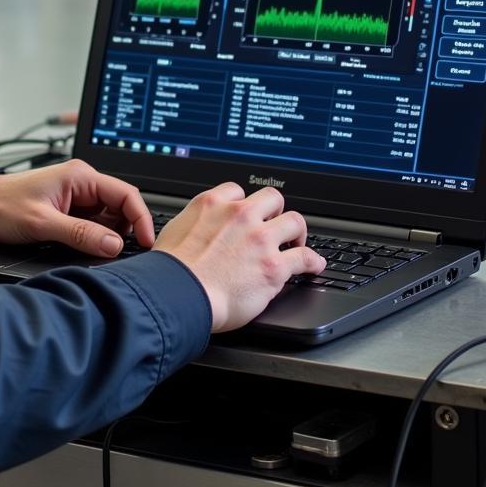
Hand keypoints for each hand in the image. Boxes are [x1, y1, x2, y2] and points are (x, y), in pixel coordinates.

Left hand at [0, 160, 155, 257]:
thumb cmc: (3, 206)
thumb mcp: (43, 223)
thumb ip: (80, 233)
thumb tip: (114, 245)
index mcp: (80, 176)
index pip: (125, 193)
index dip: (141, 218)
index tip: (147, 242)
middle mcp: (82, 183)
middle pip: (121, 206)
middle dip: (126, 230)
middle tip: (125, 255)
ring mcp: (77, 196)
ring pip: (109, 218)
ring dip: (110, 236)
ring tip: (102, 253)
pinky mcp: (70, 209)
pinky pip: (95, 223)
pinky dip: (98, 237)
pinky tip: (92, 249)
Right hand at [153, 183, 326, 333]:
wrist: (178, 294)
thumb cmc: (171, 271)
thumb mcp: (174, 231)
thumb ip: (192, 223)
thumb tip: (194, 230)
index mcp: (212, 205)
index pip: (238, 192)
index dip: (245, 204)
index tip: (248, 215)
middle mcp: (239, 216)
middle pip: (272, 198)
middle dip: (275, 211)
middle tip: (273, 226)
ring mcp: (259, 239)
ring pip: (294, 221)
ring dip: (297, 232)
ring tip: (296, 242)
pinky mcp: (274, 267)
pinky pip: (305, 257)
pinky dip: (313, 261)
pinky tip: (314, 264)